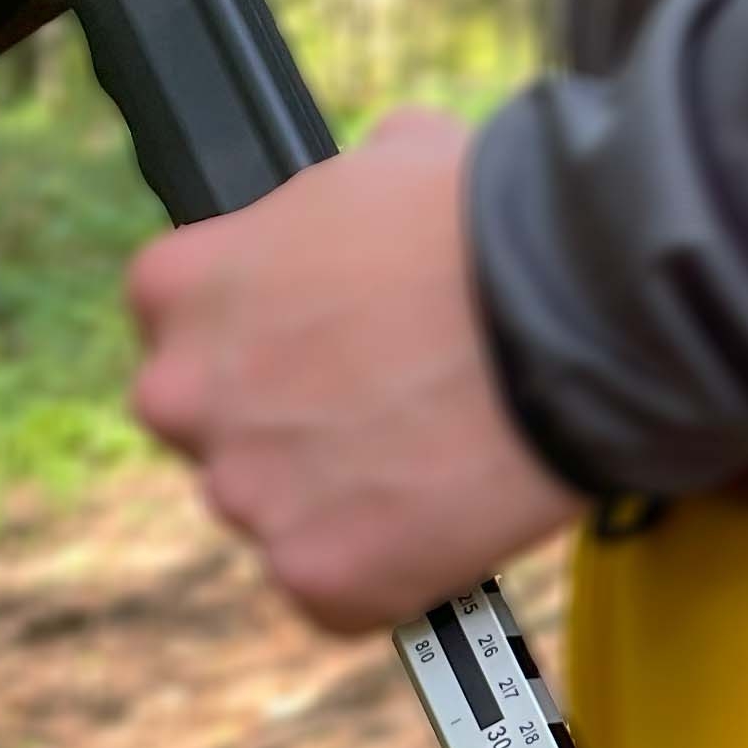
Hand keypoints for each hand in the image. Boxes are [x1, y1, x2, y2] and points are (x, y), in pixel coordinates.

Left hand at [125, 107, 578, 633]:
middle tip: (381, 411)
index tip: (317, 343)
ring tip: (434, 462)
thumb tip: (368, 191)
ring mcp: (246, 493)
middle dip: (282, 427)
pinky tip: (446, 523)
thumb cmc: (487, 218)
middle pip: (215, 430)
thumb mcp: (390, 155)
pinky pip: (337, 592)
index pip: (176, 328)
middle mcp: (186, 395)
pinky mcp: (315, 574)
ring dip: (336, 503)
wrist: (571, 308)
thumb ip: (337, 195)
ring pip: (277, 516)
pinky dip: (388, 573)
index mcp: (179, 286)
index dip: (258, 337)